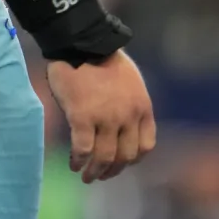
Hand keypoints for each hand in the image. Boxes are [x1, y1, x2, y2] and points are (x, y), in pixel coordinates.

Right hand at [45, 51, 156, 182]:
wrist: (81, 42)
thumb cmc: (103, 60)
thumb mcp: (132, 83)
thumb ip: (132, 106)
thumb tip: (123, 129)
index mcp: (143, 108)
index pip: (145, 146)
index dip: (133, 160)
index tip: (121, 164)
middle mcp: (128, 117)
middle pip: (125, 157)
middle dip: (113, 171)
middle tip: (101, 175)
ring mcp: (106, 118)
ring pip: (104, 158)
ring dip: (95, 172)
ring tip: (86, 176)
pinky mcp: (82, 117)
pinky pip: (82, 149)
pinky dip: (78, 160)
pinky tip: (73, 164)